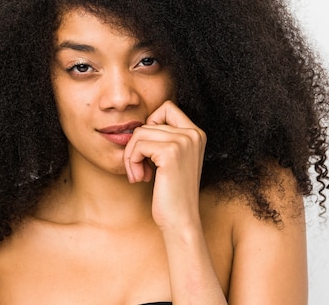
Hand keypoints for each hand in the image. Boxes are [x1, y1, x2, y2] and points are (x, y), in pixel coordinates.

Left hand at [123, 100, 205, 231]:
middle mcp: (193, 133)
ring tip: (138, 174)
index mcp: (196, 133)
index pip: (167, 107)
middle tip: (139, 170)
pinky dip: (132, 162)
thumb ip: (163, 138)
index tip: (148, 150)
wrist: (180, 220)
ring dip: (131, 156)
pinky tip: (140, 178)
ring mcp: (183, 141)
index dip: (150, 124)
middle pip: (148, 122)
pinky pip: (138, 145)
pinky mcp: (171, 152)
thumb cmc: (172, 193)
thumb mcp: (172, 160)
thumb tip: (138, 123)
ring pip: (140, 133)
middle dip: (136, 147)